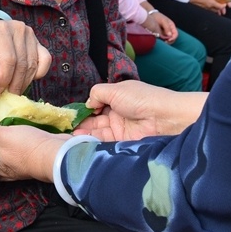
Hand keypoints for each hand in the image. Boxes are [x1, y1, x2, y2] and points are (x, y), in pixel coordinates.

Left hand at [0, 19, 50, 95]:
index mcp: (1, 30)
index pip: (8, 60)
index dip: (4, 79)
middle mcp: (19, 29)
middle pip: (22, 64)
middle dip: (15, 84)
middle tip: (6, 96)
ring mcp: (30, 34)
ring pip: (33, 65)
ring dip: (24, 82)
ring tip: (13, 91)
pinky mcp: (37, 41)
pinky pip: (45, 60)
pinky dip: (38, 73)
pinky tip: (26, 79)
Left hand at [0, 122, 66, 182]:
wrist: (58, 152)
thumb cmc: (27, 148)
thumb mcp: (2, 137)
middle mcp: (9, 167)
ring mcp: (23, 161)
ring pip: (10, 146)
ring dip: (7, 135)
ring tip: (2, 119)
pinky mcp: (35, 153)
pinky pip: (23, 143)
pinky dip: (20, 134)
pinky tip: (18, 123)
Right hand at [76, 81, 205, 140]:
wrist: (163, 118)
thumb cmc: (141, 99)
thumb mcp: (115, 89)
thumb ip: (97, 93)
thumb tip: (88, 103)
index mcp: (117, 97)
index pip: (97, 103)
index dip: (85, 109)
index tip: (72, 115)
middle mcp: (118, 112)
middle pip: (95, 119)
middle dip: (82, 123)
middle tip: (67, 128)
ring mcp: (120, 128)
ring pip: (98, 131)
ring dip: (85, 133)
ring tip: (70, 136)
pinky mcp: (123, 141)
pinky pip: (105, 142)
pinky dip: (93, 141)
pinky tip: (81, 141)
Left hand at [144, 11, 177, 41]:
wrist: (150, 15)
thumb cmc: (158, 16)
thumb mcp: (163, 21)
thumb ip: (167, 27)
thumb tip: (170, 35)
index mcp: (172, 26)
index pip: (175, 34)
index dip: (173, 38)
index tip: (169, 40)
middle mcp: (169, 30)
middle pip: (173, 38)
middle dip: (170, 41)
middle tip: (165, 42)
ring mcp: (165, 33)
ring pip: (168, 40)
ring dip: (166, 42)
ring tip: (162, 43)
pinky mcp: (160, 35)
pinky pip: (163, 39)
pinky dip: (162, 41)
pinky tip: (159, 41)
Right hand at [189, 0, 227, 13]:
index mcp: (211, 2)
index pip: (220, 7)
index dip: (223, 6)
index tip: (225, 3)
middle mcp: (209, 7)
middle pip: (217, 10)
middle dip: (220, 8)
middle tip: (222, 4)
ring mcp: (205, 8)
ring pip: (212, 10)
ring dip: (215, 9)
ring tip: (216, 5)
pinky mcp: (202, 8)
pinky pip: (208, 9)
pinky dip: (211, 8)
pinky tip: (210, 4)